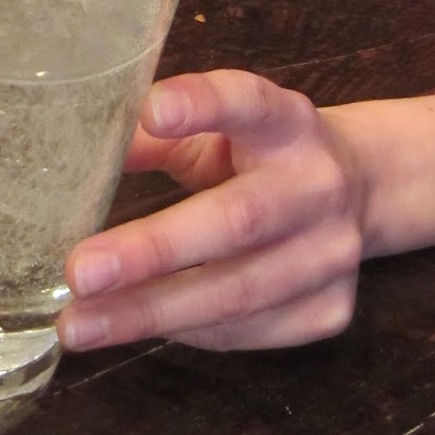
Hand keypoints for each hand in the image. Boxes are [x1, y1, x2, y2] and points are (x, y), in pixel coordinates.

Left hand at [57, 71, 364, 352]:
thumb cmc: (256, 156)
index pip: (248, 102)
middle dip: (152, 251)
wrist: (357, 191)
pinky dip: (185, 332)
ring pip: (236, 294)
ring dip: (149, 312)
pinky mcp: (331, 309)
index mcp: (287, 122)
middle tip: (79, 272)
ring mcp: (332, 253)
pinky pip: (245, 331)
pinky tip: (138, 326)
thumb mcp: (212, 132)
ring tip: (79, 324)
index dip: (203, 105)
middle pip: (237, 221)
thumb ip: (154, 140)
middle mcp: (318, 184)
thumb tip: (77, 157)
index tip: (152, 110)